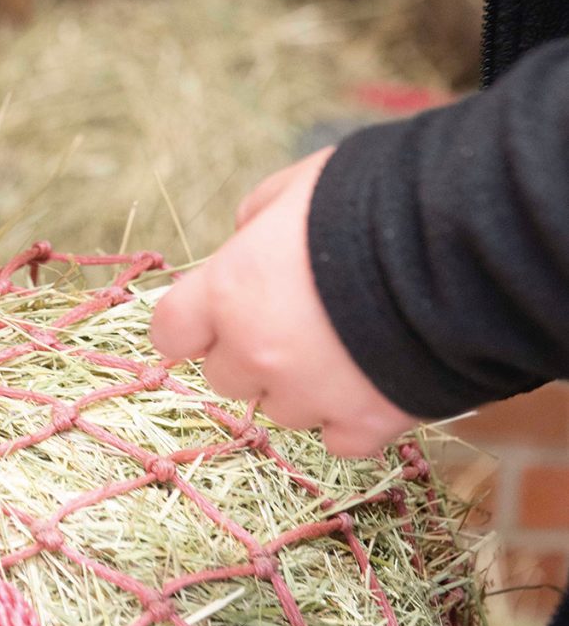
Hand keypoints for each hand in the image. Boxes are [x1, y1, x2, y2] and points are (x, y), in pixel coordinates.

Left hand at [150, 149, 417, 456]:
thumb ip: (257, 218)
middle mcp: (258, 352)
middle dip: (248, 351)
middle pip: (226, 376)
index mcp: (229, 291)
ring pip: (280, 410)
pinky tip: (368, 381)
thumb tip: (245, 237)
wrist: (454, 249)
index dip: (189, 324)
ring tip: (341, 344)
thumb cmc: (367, 201)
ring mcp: (311, 395)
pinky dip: (347, 418)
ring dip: (298, 385)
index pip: (170, 332)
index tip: (206, 318)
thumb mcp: (298, 186)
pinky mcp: (366, 424)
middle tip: (290, 320)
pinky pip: (337, 439)